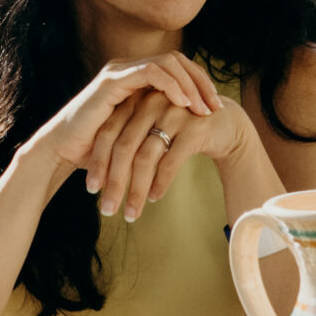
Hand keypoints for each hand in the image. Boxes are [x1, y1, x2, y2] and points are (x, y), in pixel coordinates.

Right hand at [33, 55, 218, 192]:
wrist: (62, 152)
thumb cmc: (96, 150)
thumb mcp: (135, 135)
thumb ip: (155, 124)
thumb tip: (188, 132)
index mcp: (134, 78)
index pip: (177, 69)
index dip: (199, 85)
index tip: (215, 108)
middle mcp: (127, 69)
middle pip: (177, 60)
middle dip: (201, 82)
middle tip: (217, 106)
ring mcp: (119, 72)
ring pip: (168, 63)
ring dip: (191, 84)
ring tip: (204, 108)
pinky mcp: (112, 81)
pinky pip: (150, 73)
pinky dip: (171, 85)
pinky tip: (184, 104)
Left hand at [82, 84, 249, 222]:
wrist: (225, 122)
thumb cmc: (180, 131)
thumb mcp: (151, 130)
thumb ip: (129, 143)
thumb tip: (101, 177)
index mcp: (135, 102)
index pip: (108, 134)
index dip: (98, 163)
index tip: (90, 189)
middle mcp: (152, 103)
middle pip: (124, 148)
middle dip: (114, 183)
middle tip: (107, 210)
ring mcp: (174, 114)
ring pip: (145, 158)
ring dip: (136, 190)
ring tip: (131, 213)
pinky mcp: (195, 128)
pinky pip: (171, 161)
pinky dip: (160, 183)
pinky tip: (153, 197)